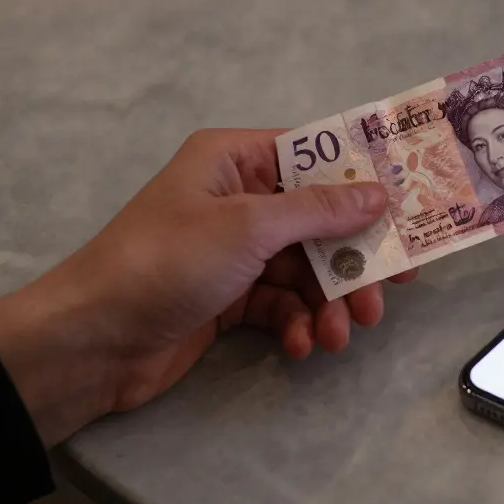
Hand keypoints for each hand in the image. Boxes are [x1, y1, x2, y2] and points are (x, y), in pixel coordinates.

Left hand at [0, 128, 413, 445]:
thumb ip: (319, 210)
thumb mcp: (249, 227)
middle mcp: (239, 200)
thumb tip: (379, 193)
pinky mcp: (231, 298)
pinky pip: (283, 304)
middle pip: (320, 221)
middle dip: (353, 259)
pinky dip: (297, 324)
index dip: (363, 178)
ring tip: (340, 335)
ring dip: (329, 303)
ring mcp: (235, 252)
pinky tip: (300, 346)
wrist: (94, 341)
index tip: (410, 203)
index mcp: (235, 161)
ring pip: (307, 270)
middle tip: (395, 286)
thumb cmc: (167, 261)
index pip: (315, 156)